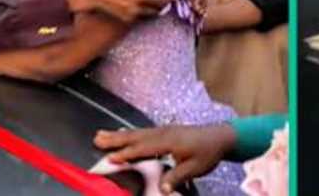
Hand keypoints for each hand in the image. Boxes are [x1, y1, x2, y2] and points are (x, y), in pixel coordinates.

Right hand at [94, 124, 236, 194]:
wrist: (222, 137)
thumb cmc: (208, 153)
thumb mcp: (194, 168)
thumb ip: (176, 177)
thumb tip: (162, 189)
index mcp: (169, 141)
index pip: (143, 148)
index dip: (127, 154)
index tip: (110, 158)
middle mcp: (164, 133)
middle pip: (136, 136)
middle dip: (116, 139)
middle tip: (97, 139)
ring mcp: (165, 130)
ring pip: (138, 132)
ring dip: (120, 134)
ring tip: (102, 135)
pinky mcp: (166, 131)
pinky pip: (144, 131)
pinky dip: (131, 133)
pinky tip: (124, 134)